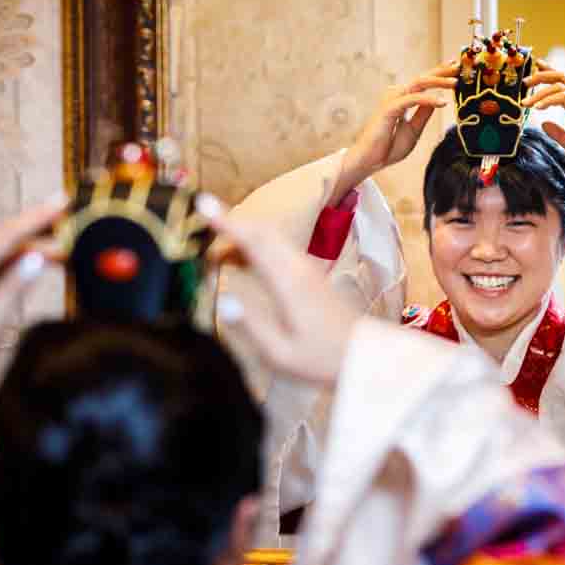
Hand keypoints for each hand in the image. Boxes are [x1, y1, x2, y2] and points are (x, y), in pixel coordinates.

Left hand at [0, 195, 66, 390]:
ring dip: (38, 240)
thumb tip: (38, 259)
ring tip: (69, 241)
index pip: (11, 234)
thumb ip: (14, 287)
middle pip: (12, 233)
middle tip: (77, 220)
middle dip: (45, 225)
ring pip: (9, 241)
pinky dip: (25, 252)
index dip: (40, 216)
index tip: (64, 202)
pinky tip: (46, 255)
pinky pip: (2, 252)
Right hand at [202, 205, 359, 388]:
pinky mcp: (310, 274)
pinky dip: (253, 245)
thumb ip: (250, 326)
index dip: (226, 221)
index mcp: (289, 283)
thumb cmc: (323, 359)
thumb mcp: (281, 354)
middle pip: (261, 230)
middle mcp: (299, 268)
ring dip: (240, 234)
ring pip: (269, 237)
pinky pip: (277, 248)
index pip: (254, 242)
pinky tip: (237, 260)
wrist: (367, 356)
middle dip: (228, 221)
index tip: (202, 204)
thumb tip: (222, 299)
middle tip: (197, 222)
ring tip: (211, 250)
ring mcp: (307, 268)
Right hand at [330, 62, 458, 201]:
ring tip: (454, 82)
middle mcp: (397, 96)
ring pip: (418, 84)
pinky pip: (413, 99)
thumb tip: (437, 101)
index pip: (423, 83)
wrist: (370, 161)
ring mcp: (392, 100)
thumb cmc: (388, 147)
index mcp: (403, 100)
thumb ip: (423, 115)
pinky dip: (428, 99)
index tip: (454, 66)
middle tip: (458, 67)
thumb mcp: (414, 130)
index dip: (438, 74)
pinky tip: (442, 102)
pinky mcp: (389, 109)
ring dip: (438, 81)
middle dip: (441, 71)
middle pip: (422, 78)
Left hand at [523, 62, 564, 172]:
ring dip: (539, 92)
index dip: (550, 73)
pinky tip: (537, 108)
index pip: (564, 83)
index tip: (536, 69)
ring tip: (526, 102)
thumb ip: (558, 133)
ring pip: (559, 86)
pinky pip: (563, 98)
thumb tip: (543, 124)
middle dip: (542, 75)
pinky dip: (548, 100)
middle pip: (561, 77)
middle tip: (525, 82)